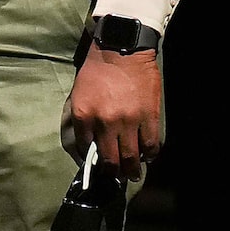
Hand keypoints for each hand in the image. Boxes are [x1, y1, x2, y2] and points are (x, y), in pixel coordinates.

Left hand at [65, 45, 163, 176]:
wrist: (120, 51)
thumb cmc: (96, 72)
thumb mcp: (79, 96)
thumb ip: (83, 121)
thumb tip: (90, 143)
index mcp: (84, 117)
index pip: (86, 149)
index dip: (92, 162)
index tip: (97, 169)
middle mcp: (105, 123)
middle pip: (110, 158)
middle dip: (113, 173)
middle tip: (117, 178)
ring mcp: (129, 121)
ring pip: (131, 155)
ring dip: (132, 169)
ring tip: (133, 175)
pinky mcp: (148, 116)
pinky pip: (150, 142)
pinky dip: (150, 153)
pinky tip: (148, 157)